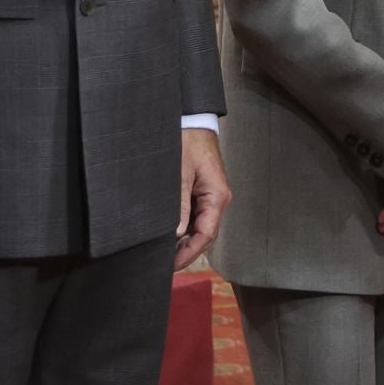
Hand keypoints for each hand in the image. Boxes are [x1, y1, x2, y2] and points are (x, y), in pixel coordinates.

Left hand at [176, 127, 231, 268]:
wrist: (193, 119)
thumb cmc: (188, 141)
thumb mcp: (180, 173)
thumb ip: (180, 205)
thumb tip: (176, 233)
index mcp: (217, 196)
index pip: (206, 234)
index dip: (189, 253)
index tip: (172, 265)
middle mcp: (218, 198)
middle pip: (205, 234)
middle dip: (187, 251)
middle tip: (165, 265)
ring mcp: (212, 195)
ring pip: (201, 226)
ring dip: (185, 241)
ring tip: (165, 254)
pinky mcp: (203, 191)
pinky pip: (197, 215)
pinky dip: (185, 227)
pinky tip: (170, 235)